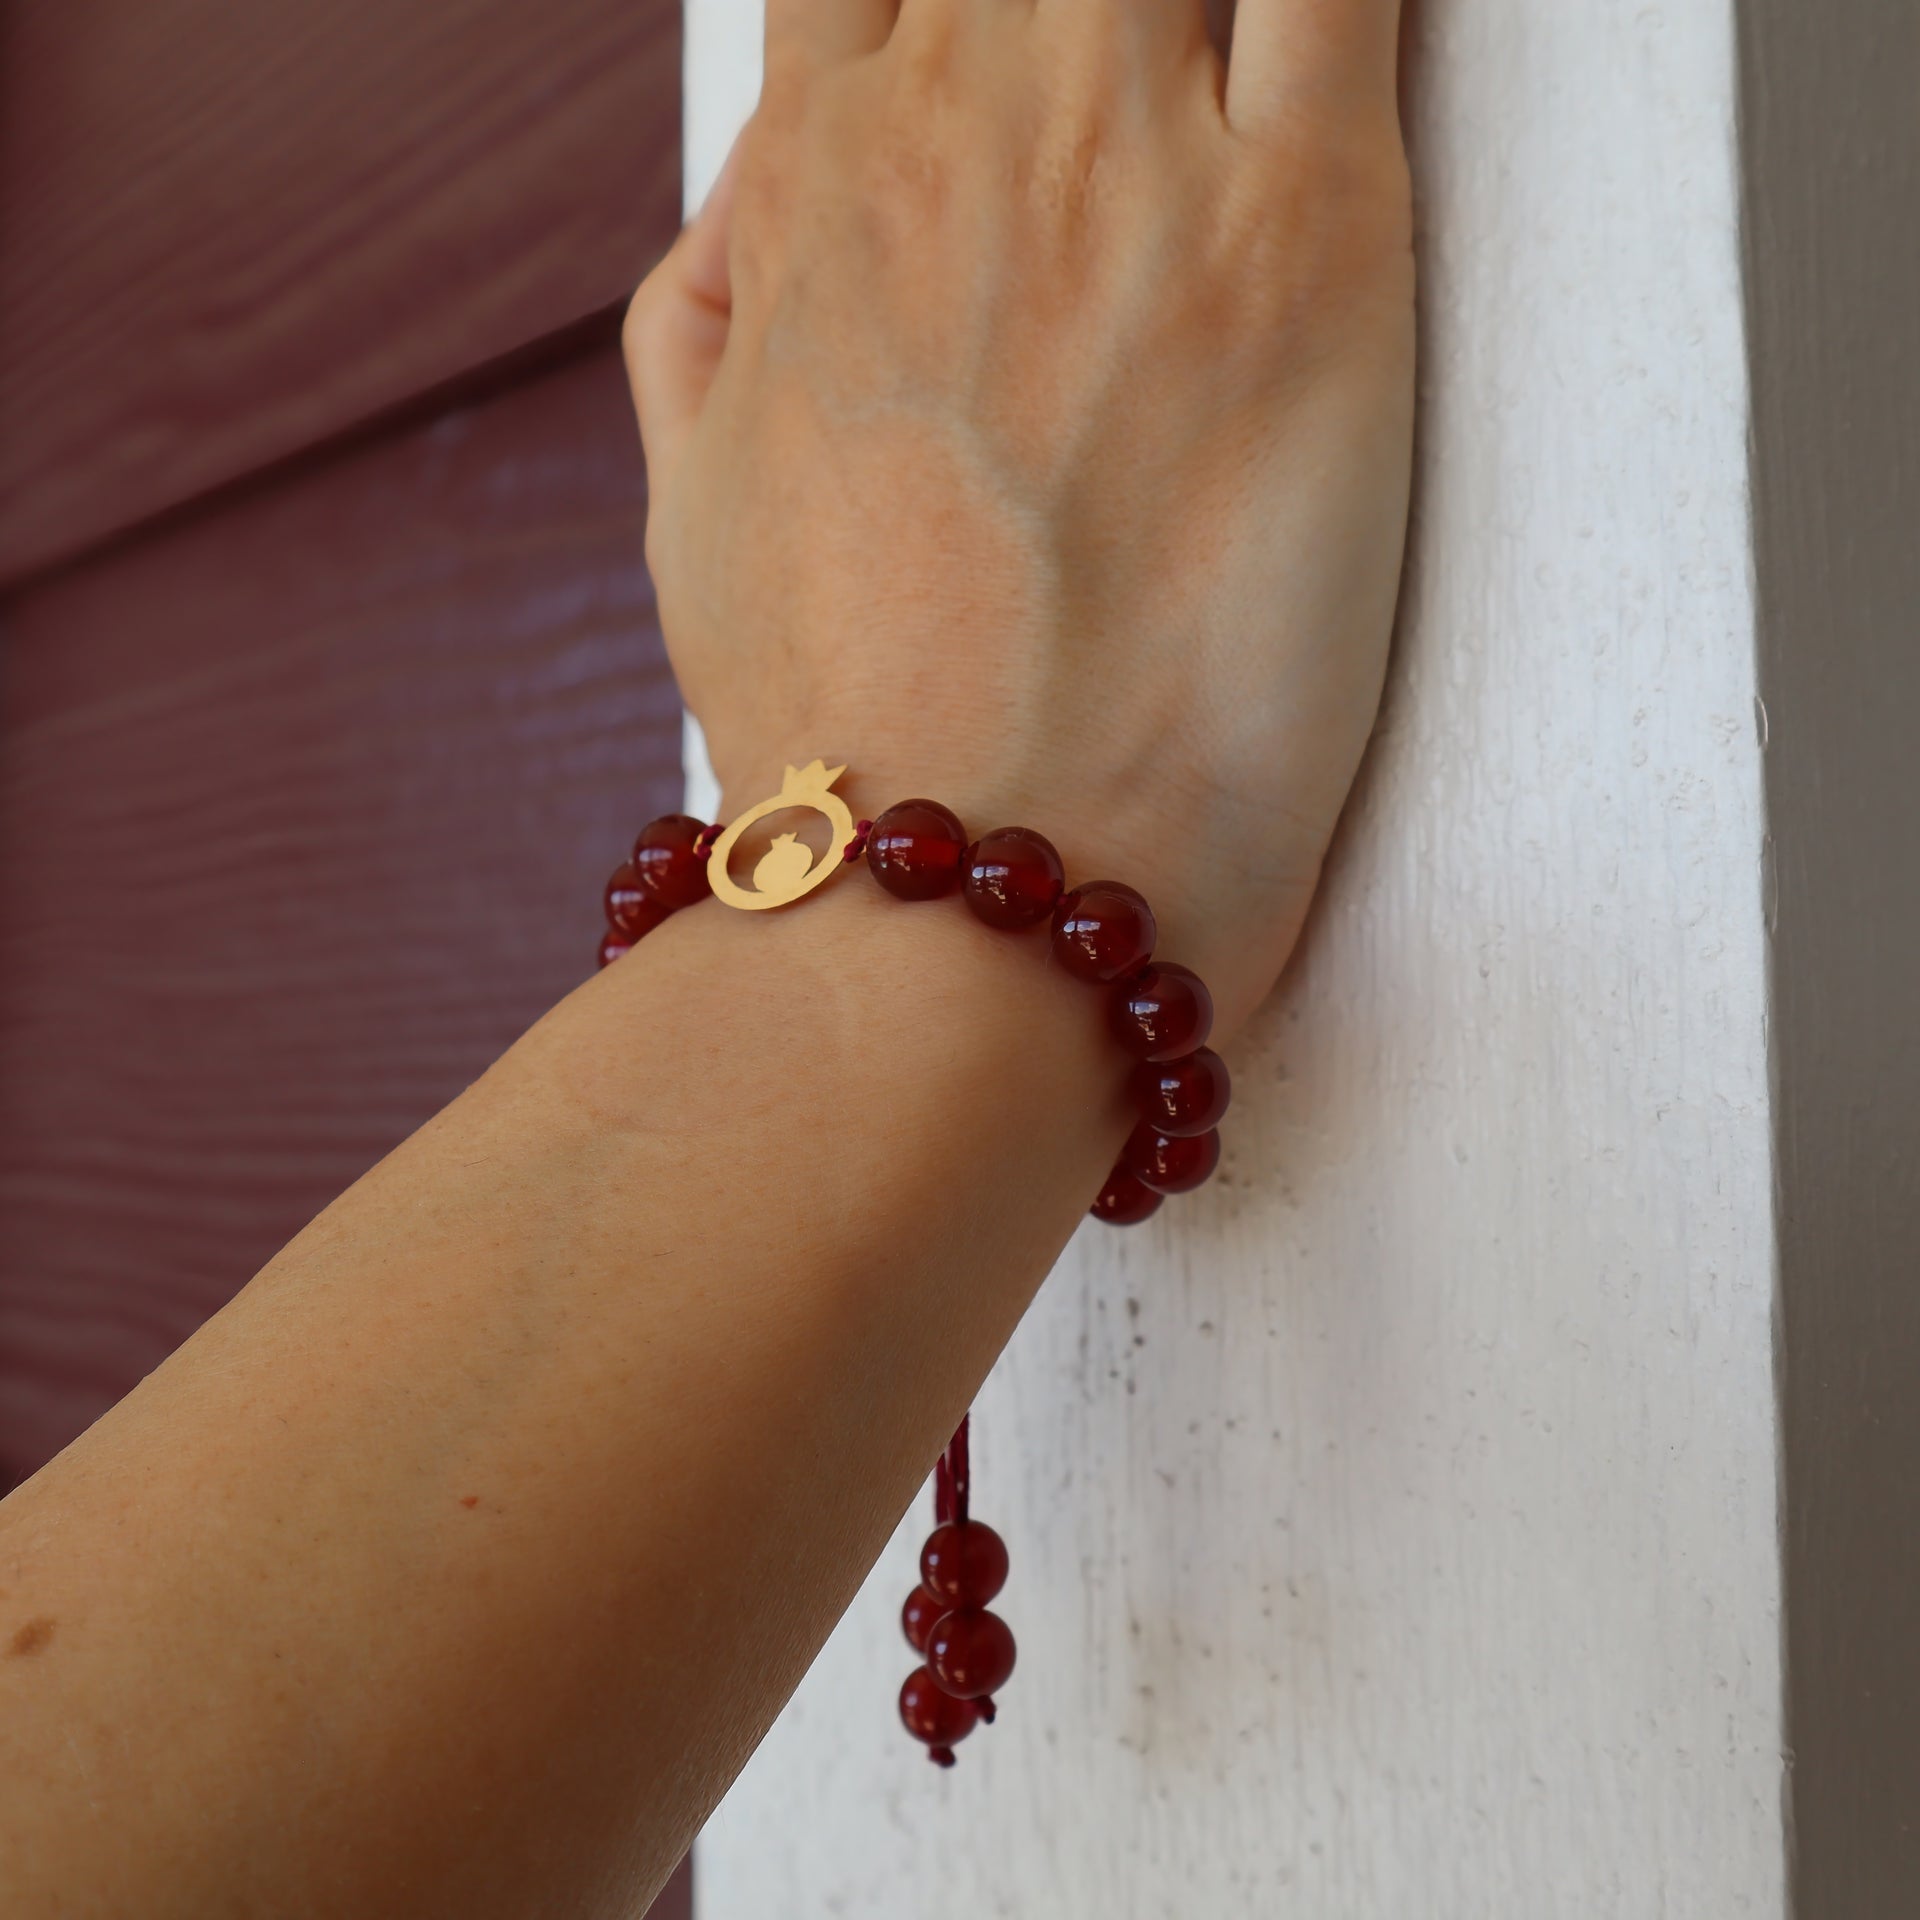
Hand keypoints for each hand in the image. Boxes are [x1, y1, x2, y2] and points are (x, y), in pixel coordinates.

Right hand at [624, 0, 1412, 1026]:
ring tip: (1230, 106)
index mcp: (817, 183)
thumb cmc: (840, 732)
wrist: (968, 889)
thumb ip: (709, 311)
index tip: (1032, 63)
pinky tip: (1343, 42)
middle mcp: (966, 133)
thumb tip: (766, 194)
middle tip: (1149, 101)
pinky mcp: (1313, 243)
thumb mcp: (692, 508)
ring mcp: (1139, 167)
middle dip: (1101, 5)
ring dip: (1213, 9)